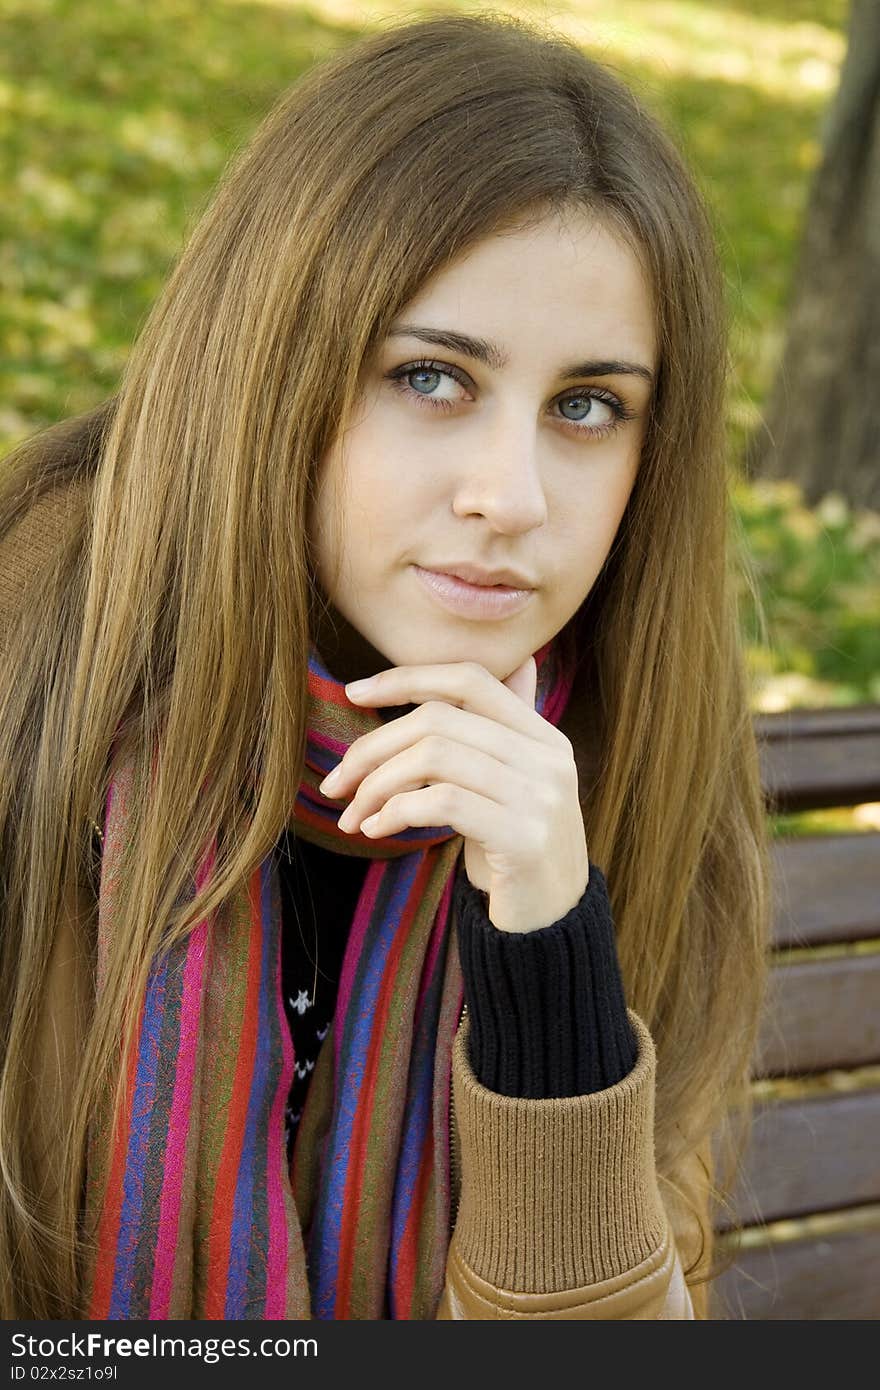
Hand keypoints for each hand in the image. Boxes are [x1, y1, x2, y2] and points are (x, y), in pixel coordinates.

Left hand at [317, 658, 588, 932]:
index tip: (354, 693)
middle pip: (439, 721)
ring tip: (353, 816)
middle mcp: (548, 758)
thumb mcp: (513, 784)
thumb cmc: (516, 849)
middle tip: (336, 783)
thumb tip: (517, 665)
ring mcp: (540, 797)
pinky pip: (442, 803)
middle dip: (373, 747)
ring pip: (434, 757)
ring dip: (376, 786)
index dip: (407, 678)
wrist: (553, 923)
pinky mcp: (524, 839)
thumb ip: (503, 732)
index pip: (470, 680)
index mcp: (543, 736)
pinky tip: (376, 831)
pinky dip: (395, 812)